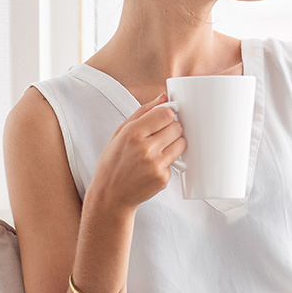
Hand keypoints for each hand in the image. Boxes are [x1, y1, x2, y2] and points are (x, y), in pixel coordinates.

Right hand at [91, 93, 184, 209]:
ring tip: (158, 150)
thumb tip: (164, 97)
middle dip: (171, 129)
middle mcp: (145, 148)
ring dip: (174, 144)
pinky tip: (153, 167)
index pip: (166, 114)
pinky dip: (168, 162)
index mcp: (132, 133)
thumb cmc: (113, 162)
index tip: (163, 119)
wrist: (110, 195)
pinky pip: (176, 162)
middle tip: (159, 136)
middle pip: (177, 127)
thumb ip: (143, 112)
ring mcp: (155, 164)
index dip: (167, 115)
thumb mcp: (120, 133)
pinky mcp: (163, 178)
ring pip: (182, 143)